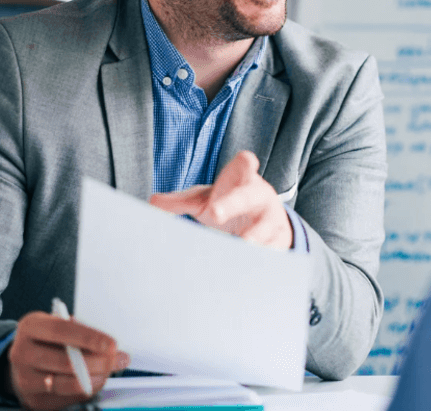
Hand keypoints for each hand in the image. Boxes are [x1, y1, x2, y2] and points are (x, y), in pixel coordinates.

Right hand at [7, 311, 128, 409]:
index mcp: (30, 326)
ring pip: (65, 382)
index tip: (111, 344)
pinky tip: (95, 381)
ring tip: (109, 372)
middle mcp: (22, 352)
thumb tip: (113, 350)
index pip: (61, 330)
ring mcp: (24, 378)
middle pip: (65, 361)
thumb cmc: (47, 339)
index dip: (88, 338)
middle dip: (97, 362)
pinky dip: (84, 390)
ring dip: (94, 378)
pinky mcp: (31, 398)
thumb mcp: (58, 325)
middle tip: (117, 360)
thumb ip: (81, 333)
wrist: (23, 362)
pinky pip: (64, 397)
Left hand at [148, 150, 292, 249]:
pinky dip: (260, 260)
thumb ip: (181, 201)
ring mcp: (271, 219)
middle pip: (248, 197)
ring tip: (240, 244)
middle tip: (214, 213)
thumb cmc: (229, 203)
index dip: (245, 163)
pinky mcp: (278, 241)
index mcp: (242, 180)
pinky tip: (247, 269)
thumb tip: (152, 202)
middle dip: (232, 204)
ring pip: (263, 229)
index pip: (245, 165)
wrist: (266, 221)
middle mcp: (259, 197)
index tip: (246, 161)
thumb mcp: (206, 199)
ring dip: (251, 238)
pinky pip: (270, 252)